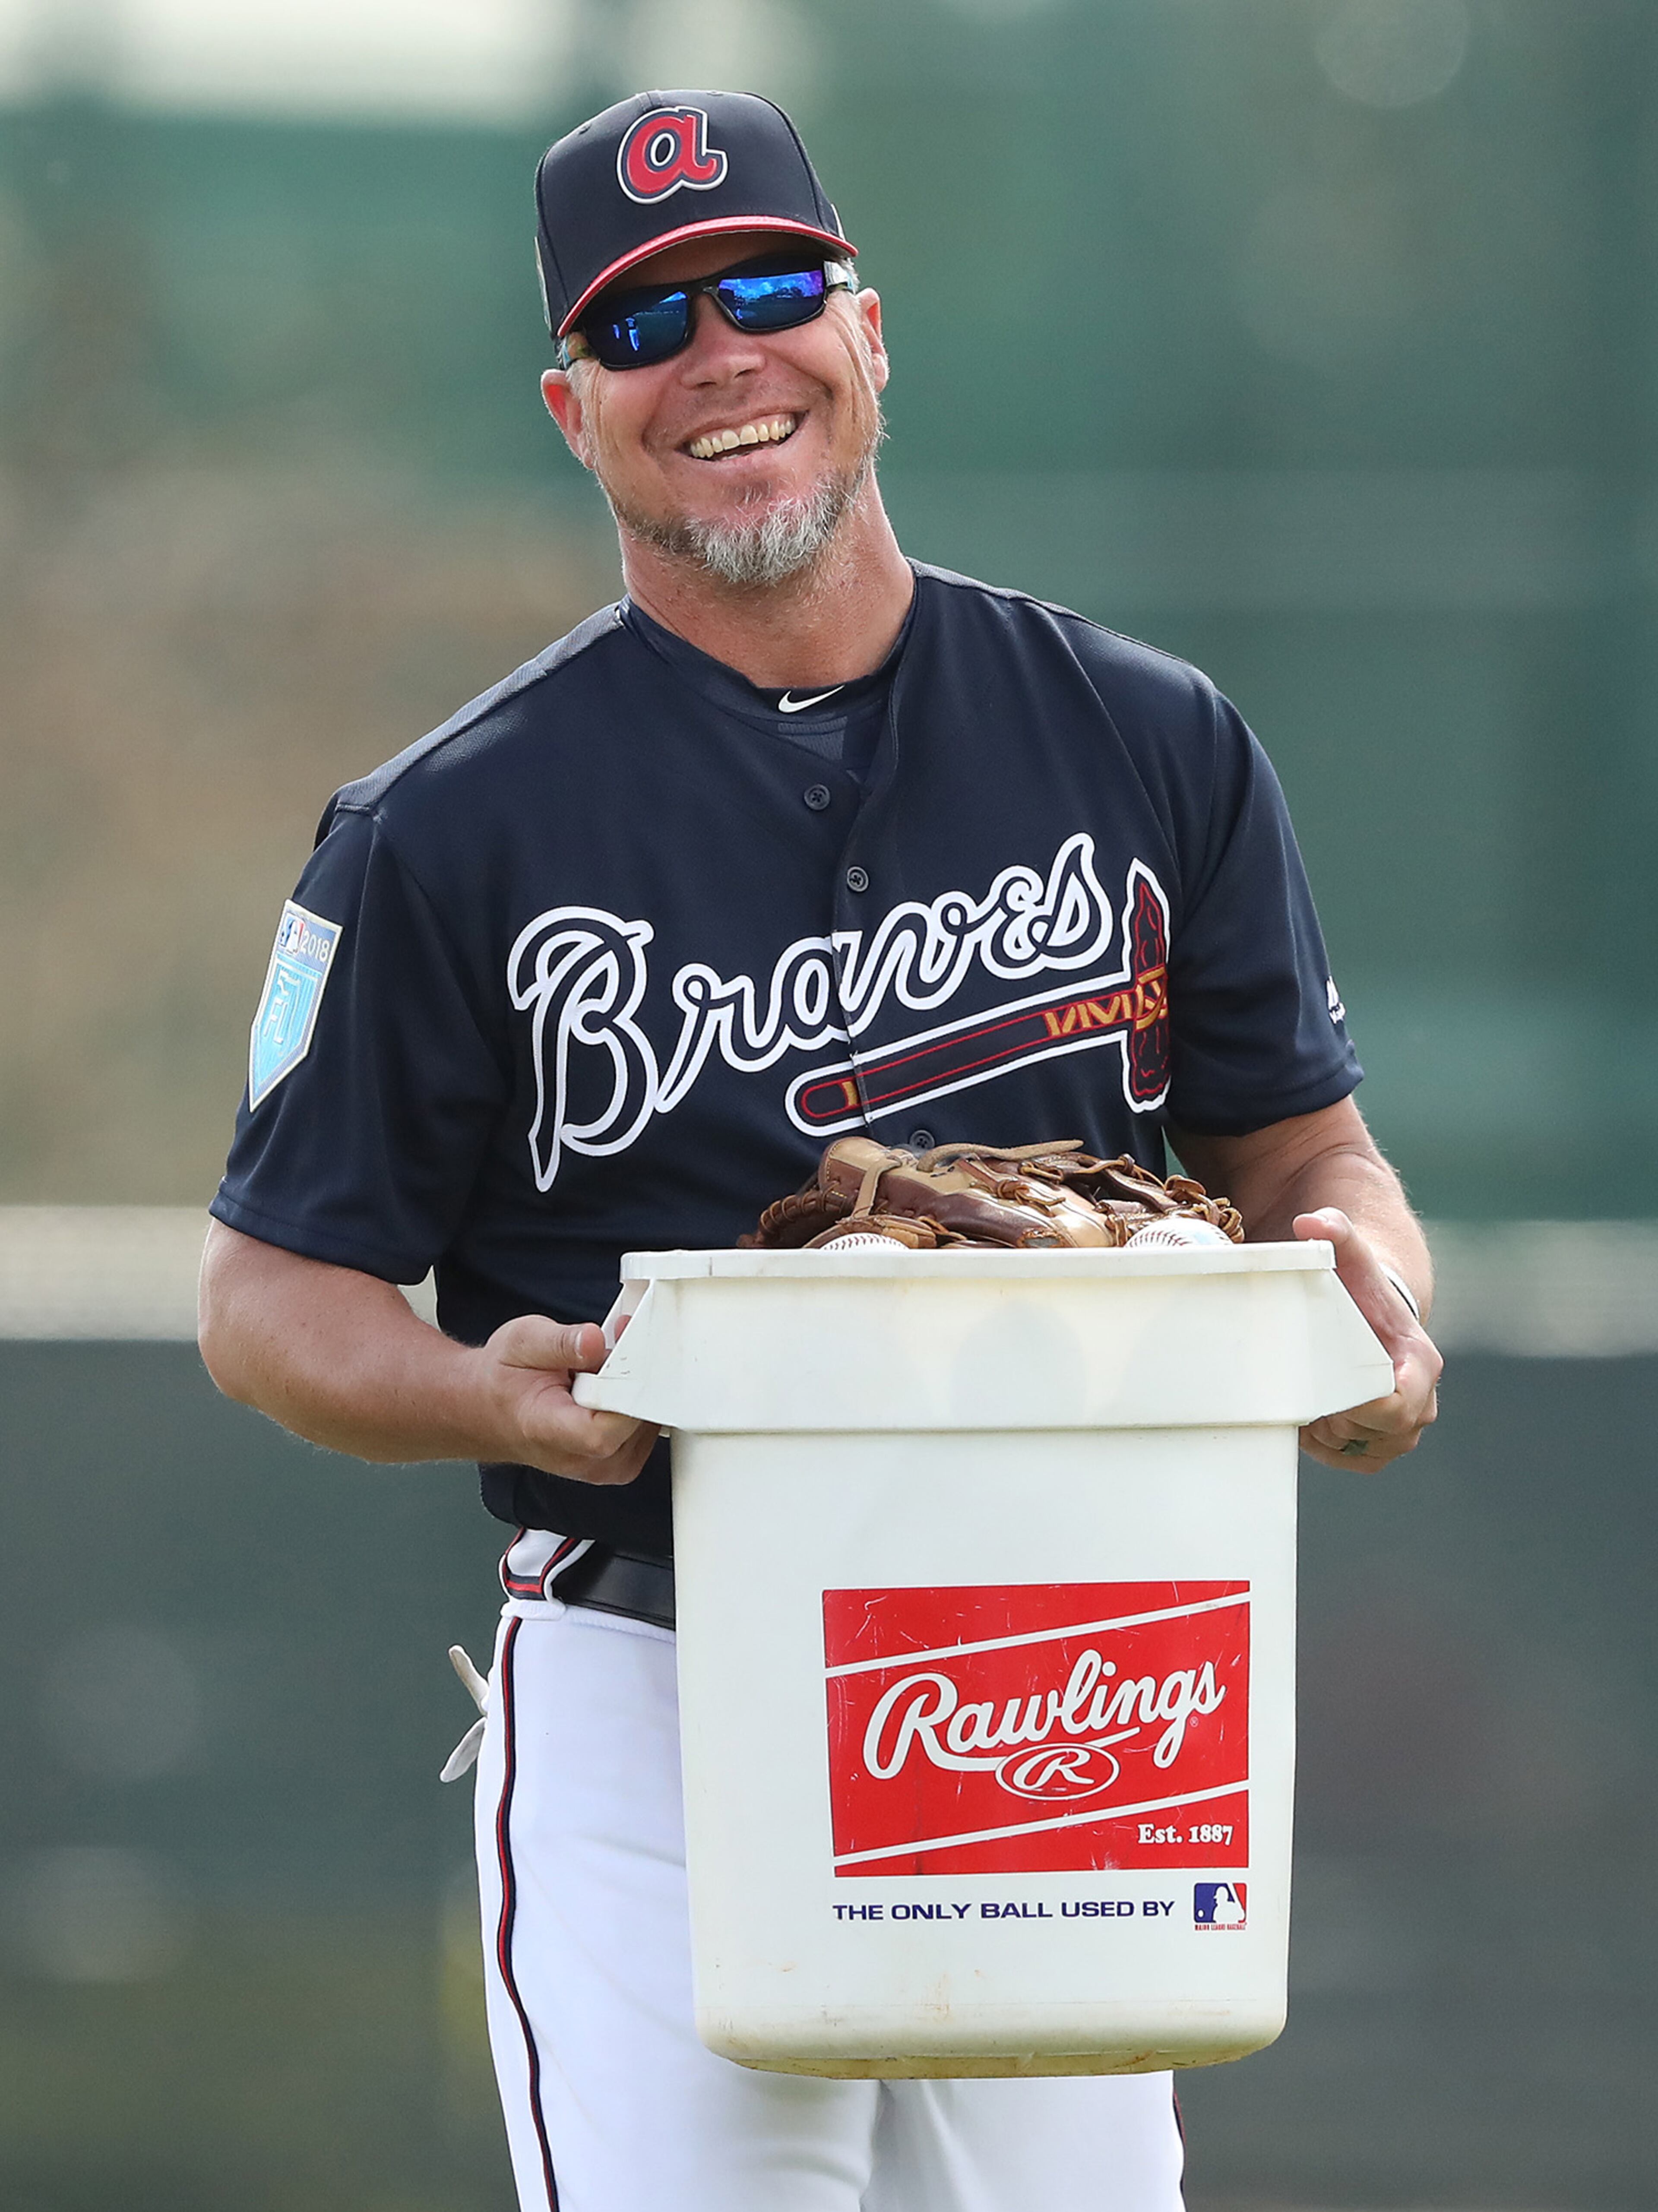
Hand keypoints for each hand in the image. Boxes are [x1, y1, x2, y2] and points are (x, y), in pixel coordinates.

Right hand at [475, 1315, 655, 1485]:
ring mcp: (598, 1468)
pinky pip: (646, 1433)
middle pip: (634, 1426)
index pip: (603, 1431)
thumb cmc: (504, 1379)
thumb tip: (594, 1339)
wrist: (490, 1408)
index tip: (627, 1357)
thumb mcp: (522, 1342)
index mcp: (548, 1431)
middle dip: (634, 1380)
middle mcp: (577, 1459)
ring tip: (602, 1371)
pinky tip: (612, 1388)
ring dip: (636, 1392)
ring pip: (647, 1428)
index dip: (625, 1394)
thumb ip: (561, 1342)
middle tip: (614, 1348)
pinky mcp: (614, 1464)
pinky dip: (636, 1404)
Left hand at [1292, 1207, 1441, 1471]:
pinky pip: (1354, 1459)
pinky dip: (1328, 1447)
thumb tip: (1311, 1222)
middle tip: (1307, 1394)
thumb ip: (1335, 1232)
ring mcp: (1405, 1427)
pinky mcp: (1385, 1444)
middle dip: (1338, 1418)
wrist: (1373, 1318)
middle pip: (1377, 1432)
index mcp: (1420, 1363)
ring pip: (1362, 1449)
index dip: (1365, 1407)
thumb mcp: (1351, 1258)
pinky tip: (1312, 1418)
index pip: (1400, 1403)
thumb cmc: (1362, 1292)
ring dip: (1329, 1433)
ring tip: (1308, 1401)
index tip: (1330, 1396)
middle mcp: (1422, 1402)